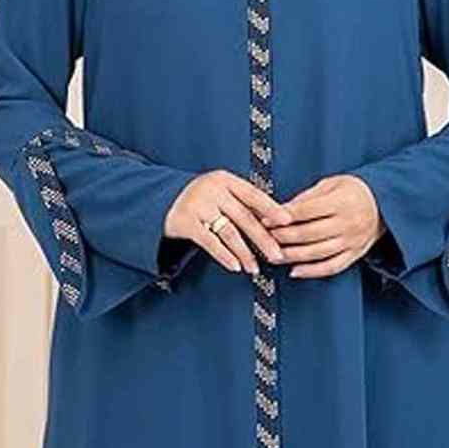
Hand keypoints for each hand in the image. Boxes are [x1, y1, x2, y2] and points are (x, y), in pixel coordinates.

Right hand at [164, 170, 292, 274]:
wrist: (161, 200)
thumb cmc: (201, 199)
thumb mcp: (221, 192)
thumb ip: (243, 203)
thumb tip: (276, 223)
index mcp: (225, 179)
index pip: (253, 194)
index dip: (272, 208)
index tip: (288, 221)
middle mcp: (212, 189)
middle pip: (244, 217)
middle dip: (263, 238)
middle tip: (277, 255)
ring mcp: (197, 205)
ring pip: (229, 232)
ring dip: (245, 253)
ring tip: (255, 267)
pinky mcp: (185, 222)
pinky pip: (209, 242)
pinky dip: (224, 255)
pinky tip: (235, 266)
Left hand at [262, 174, 385, 278]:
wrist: (385, 204)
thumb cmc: (356, 191)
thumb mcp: (332, 184)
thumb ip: (307, 197)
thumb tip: (281, 210)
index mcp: (342, 202)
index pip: (306, 211)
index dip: (283, 217)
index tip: (266, 220)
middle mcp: (348, 223)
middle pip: (309, 234)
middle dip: (283, 237)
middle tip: (265, 237)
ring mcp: (352, 241)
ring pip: (317, 253)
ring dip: (293, 256)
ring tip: (275, 255)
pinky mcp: (355, 254)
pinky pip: (331, 267)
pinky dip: (312, 271)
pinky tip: (295, 271)